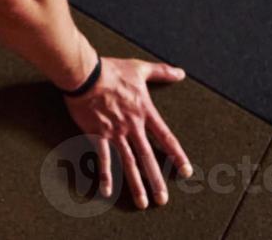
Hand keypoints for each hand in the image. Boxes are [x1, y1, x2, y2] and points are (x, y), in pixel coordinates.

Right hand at [63, 57, 192, 208]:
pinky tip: (107, 191)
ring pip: (129, 162)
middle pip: (148, 157)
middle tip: (162, 200)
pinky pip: (103, 158)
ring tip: (142, 203)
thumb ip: (161, 72)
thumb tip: (181, 73)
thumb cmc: (112, 70)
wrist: (86, 73)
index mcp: (144, 112)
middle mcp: (132, 126)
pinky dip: (105, 174)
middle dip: (156, 180)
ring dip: (136, 184)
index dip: (176, 155)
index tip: (186, 172)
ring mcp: (115, 132)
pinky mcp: (97, 134)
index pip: (166, 137)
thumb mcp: (140, 69)